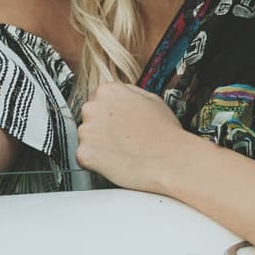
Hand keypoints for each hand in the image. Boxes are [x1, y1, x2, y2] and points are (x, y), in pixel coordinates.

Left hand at [74, 82, 197, 193]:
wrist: (170, 159)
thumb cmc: (165, 133)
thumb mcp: (152, 99)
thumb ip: (128, 94)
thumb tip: (121, 96)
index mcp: (108, 91)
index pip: (98, 101)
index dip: (110, 115)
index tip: (118, 124)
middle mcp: (93, 107)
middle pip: (89, 118)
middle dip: (102, 129)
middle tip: (122, 139)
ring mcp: (87, 131)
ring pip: (86, 139)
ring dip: (99, 146)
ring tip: (122, 151)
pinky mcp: (85, 154)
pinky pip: (84, 158)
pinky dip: (96, 163)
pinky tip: (115, 162)